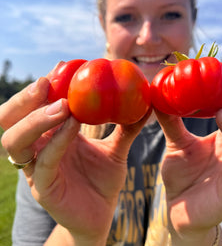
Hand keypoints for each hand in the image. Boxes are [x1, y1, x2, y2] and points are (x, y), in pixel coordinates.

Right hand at [0, 77, 148, 243]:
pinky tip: (72, 125)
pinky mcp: (44, 187)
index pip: (35, 106)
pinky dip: (56, 141)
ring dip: (37, 118)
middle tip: (47, 82)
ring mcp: (36, 169)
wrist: (100, 215)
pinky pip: (42, 161)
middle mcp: (38, 149)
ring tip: (62, 105)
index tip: (62, 67)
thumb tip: (146, 104)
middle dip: (25, 99)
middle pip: (11, 119)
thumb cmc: (102, 181)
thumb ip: (126, 127)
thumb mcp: (116, 149)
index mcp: (51, 136)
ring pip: (16, 139)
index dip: (44, 87)